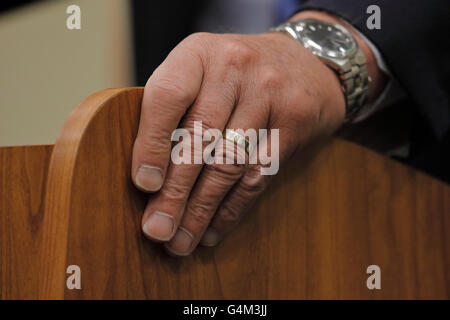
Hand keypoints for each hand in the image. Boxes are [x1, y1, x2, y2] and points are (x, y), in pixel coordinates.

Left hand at [132, 24, 349, 255]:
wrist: (304, 61)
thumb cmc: (236, 75)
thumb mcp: (201, 71)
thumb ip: (173, 108)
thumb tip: (144, 175)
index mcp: (199, 54)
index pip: (168, 96)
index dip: (152, 144)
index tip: (144, 185)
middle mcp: (234, 69)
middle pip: (200, 138)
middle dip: (175, 192)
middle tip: (157, 231)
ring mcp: (269, 93)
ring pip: (230, 163)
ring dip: (202, 210)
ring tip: (181, 241)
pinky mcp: (295, 121)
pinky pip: (259, 174)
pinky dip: (232, 208)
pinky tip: (213, 231)